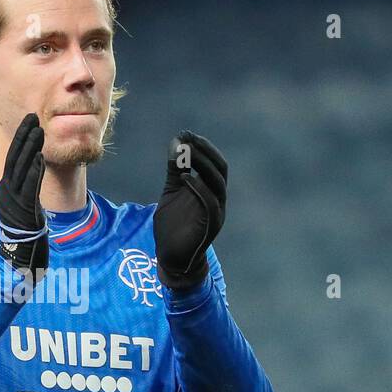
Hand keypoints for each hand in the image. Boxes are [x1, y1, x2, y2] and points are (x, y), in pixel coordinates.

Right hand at [0, 112, 48, 273]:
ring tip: (38, 130)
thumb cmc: (25, 235)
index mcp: (7, 190)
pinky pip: (28, 189)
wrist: (18, 261)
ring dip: (29, 149)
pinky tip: (38, 158)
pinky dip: (32, 173)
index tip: (29, 121)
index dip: (21, 139)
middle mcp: (7, 193)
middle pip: (14, 159)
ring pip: (20, 170)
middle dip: (24, 137)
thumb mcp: (25, 206)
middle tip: (32, 116)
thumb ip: (28, 187)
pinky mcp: (23, 212)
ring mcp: (13, 202)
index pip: (13, 159)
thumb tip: (35, 166)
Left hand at [153, 130, 227, 289]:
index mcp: (210, 190)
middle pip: (220, 169)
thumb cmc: (173, 226)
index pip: (214, 163)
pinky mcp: (210, 226)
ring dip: (202, 165)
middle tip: (188, 137)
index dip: (202, 147)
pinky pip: (210, 203)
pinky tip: (184, 177)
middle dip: (205, 151)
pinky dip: (198, 188)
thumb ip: (175, 171)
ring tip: (185, 151)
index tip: (185, 133)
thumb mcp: (171, 193)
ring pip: (217, 184)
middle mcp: (218, 199)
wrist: (171, 258)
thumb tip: (176, 143)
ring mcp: (217, 213)